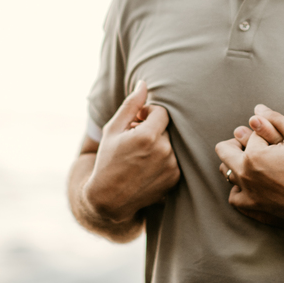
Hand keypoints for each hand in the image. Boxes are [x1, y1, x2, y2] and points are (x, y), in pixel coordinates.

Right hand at [85, 80, 179, 223]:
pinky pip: (175, 158)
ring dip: (159, 144)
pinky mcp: (175, 179)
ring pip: (171, 143)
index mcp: (147, 136)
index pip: (161, 111)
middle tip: (134, 141)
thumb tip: (144, 83)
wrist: (109, 199)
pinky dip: (164, 158)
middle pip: (167, 127)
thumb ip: (131, 105)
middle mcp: (163, 151)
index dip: (147, 114)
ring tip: (140, 155)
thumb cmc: (108, 160)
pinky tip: (147, 167)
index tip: (135, 123)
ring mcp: (172, 167)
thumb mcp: (113, 130)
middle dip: (153, 129)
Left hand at [214, 104, 283, 223]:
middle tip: (255, 144)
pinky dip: (238, 189)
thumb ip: (275, 119)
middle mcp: (245, 174)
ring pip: (226, 172)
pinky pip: (234, 197)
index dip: (263, 131)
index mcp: (254, 155)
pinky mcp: (253, 208)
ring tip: (252, 161)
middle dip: (237, 142)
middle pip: (224, 150)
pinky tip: (250, 183)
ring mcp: (247, 193)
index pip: (250, 133)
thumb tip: (257, 109)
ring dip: (235, 164)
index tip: (275, 137)